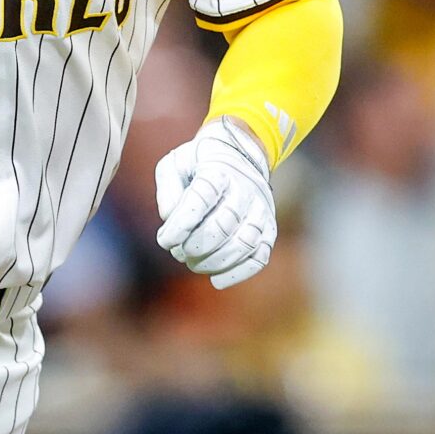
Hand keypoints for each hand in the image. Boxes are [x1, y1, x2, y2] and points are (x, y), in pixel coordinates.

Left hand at [154, 117, 278, 288]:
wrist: (241, 154)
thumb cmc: (200, 164)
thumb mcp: (175, 163)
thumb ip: (168, 189)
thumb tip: (169, 217)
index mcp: (218, 169)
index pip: (202, 197)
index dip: (181, 224)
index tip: (165, 240)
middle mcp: (245, 189)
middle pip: (223, 225)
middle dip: (196, 245)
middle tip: (179, 252)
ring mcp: (260, 210)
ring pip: (244, 243)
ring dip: (215, 261)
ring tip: (194, 263)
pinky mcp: (269, 228)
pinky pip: (260, 256)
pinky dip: (238, 273)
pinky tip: (216, 279)